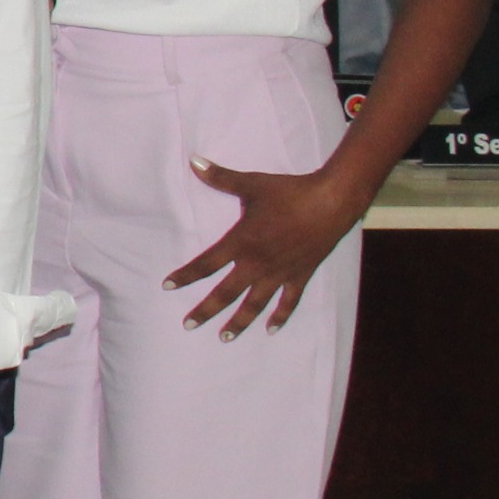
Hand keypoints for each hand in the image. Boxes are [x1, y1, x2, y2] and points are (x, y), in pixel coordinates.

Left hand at [167, 156, 366, 335]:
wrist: (331, 201)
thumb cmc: (289, 192)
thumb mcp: (251, 184)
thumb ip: (220, 177)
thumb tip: (194, 161)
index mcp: (241, 242)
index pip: (206, 263)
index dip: (185, 275)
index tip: (167, 286)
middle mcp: (257, 263)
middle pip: (225, 292)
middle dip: (206, 310)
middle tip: (188, 324)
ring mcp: (280, 272)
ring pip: (255, 304)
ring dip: (239, 321)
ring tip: (224, 337)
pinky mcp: (300, 274)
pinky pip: (288, 301)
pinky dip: (280, 316)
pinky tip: (271, 330)